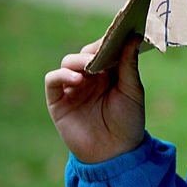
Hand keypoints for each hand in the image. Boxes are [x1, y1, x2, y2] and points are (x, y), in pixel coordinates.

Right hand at [45, 35, 145, 163]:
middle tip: (103, 50)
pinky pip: (53, 80)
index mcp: (109, 72)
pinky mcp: (58, 101)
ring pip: (68, 62)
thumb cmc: (128, 122)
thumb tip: (134, 37)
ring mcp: (73, 88)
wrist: (115, 154)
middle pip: (85, 53)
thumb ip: (129, 64)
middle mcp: (89, 78)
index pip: (104, 49)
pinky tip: (77, 79)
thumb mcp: (132, 91)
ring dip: (78, 60)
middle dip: (94, 49)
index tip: (117, 31)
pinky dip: (62, 75)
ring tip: (90, 65)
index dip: (108, 40)